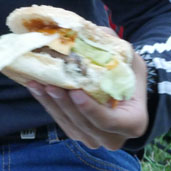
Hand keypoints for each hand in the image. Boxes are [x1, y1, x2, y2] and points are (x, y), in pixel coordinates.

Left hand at [24, 51, 148, 149]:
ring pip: (69, 125)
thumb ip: (115, 48)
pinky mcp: (77, 133)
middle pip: (85, 125)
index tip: (75, 91)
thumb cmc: (128, 75)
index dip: (91, 109)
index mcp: (133, 122)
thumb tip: (95, 32)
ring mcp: (94, 138)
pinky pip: (61, 122)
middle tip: (49, 84)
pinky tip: (36, 88)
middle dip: (65, 105)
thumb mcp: (130, 59)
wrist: (124, 92)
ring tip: (37, 84)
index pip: (110, 121)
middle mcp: (114, 137)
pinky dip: (48, 105)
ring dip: (51, 105)